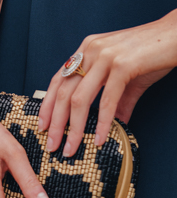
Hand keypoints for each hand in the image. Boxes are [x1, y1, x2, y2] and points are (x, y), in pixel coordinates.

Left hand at [39, 15, 176, 155]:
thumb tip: (114, 126)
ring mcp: (105, 57)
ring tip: (70, 148)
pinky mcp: (123, 65)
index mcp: (87, 49)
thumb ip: (117, 101)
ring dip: (73, 128)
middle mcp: (90, 50)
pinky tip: (99, 139)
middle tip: (52, 145)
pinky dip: (101, 123)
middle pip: (63, 92)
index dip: (48, 104)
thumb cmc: (154, 53)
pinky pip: (107, 100)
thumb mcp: (128, 77)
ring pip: (79, 98)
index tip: (42, 126)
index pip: (58, 79)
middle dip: (55, 122)